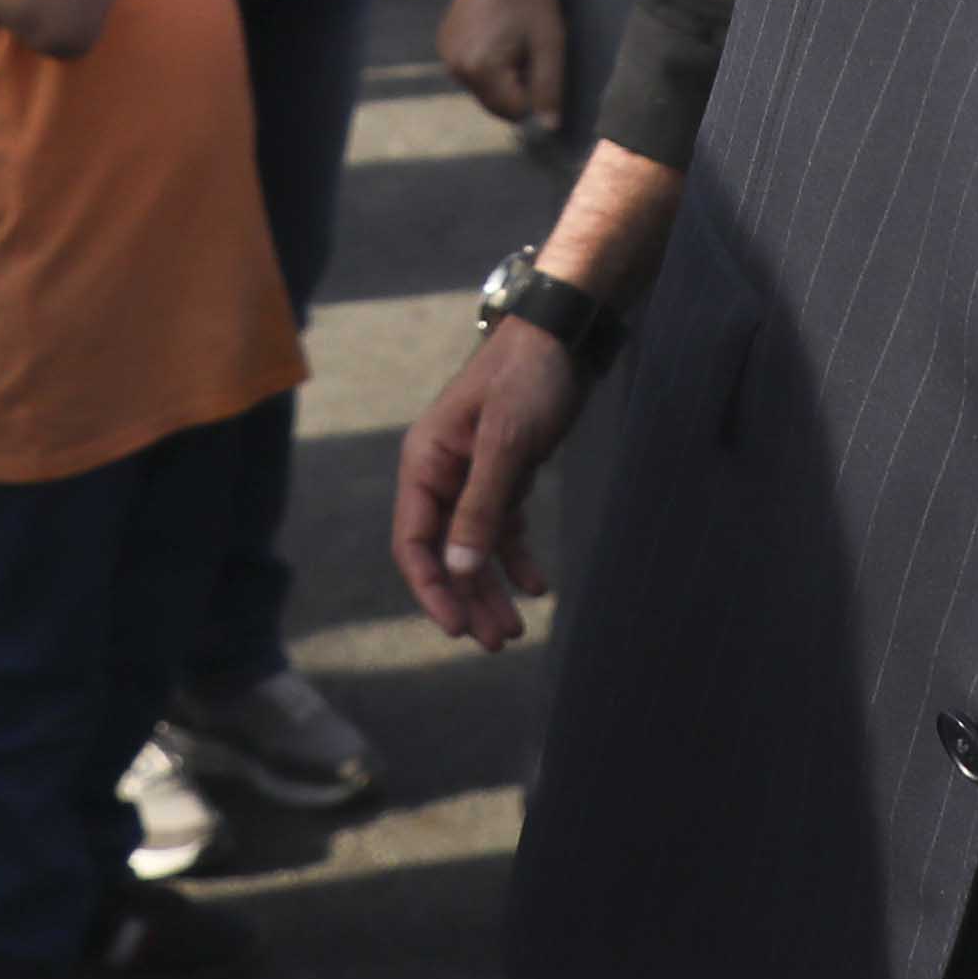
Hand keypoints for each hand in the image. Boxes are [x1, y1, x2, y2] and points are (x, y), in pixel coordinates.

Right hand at [396, 318, 590, 649]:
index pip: (414, 540)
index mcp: (426, 462)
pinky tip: (537, 586)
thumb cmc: (527, 378)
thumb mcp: (505, 442)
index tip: (456, 627)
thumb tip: (459, 569)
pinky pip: (502, 529)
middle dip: (469, 598)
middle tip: (496, 642)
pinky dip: (516, 558)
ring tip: (515, 630)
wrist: (563, 336)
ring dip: (491, 587)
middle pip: (446, 552)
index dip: (431, 587)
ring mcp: (473, 476)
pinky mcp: (504, 474)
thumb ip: (481, 506)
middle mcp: (442, 473)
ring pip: (475, 547)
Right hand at [436, 0, 563, 129]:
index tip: (537, 60)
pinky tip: (495, 34)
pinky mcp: (444, 47)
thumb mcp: (550, 44)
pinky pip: (472, 73)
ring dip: (502, 77)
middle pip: (496, 105)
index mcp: (481, 70)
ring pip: (484, 90)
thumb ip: (548, 89)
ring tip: (511, 39)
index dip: (533, 92)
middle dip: (515, 87)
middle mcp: (456, 69)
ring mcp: (446, 58)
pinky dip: (487, 65)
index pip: (515, 111)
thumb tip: (548, 128)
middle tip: (526, 50)